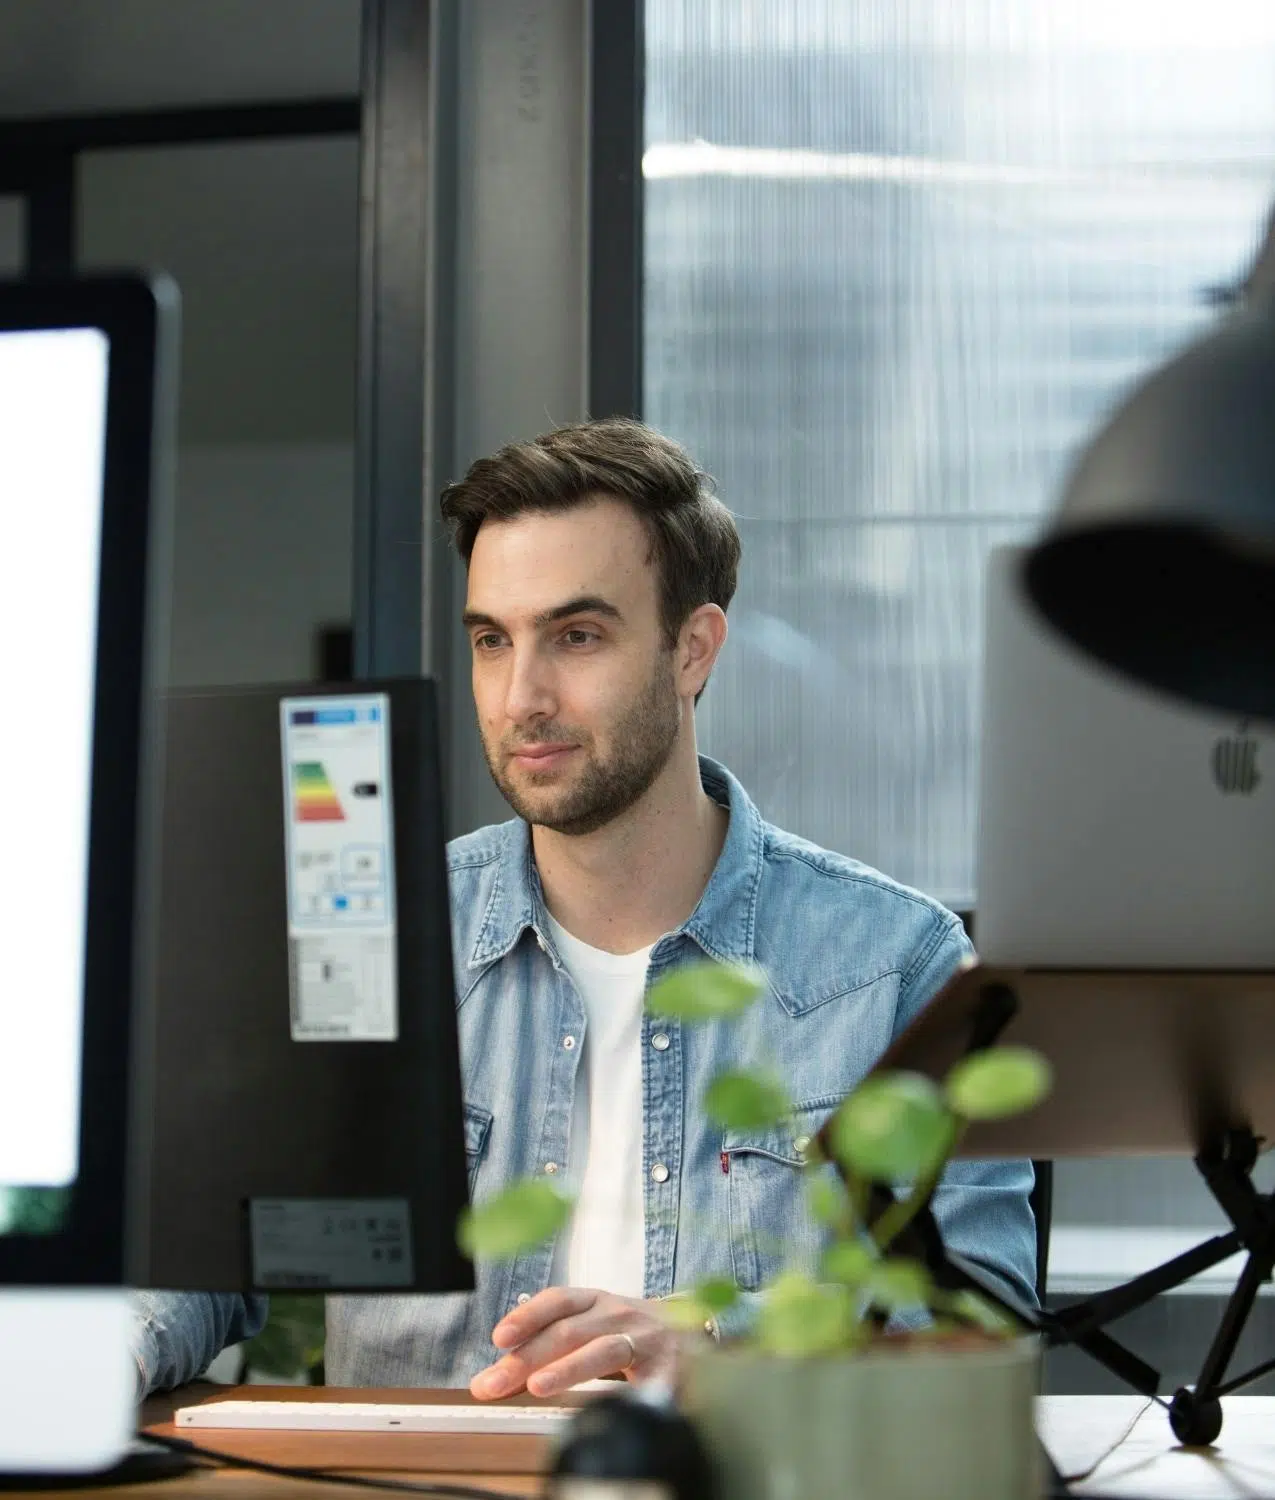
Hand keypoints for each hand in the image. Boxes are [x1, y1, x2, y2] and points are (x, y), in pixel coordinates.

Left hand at [469, 1287, 674, 1399]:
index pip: (557, 1301)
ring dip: (567, 1369)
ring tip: (538, 1386)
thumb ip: (554, 1346)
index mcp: (596, 1301)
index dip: (527, 1316)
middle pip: (569, 1330)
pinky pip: (643, 1382)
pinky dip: (623, 1395)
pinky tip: (604, 1411)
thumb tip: (504, 1373)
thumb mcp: (594, 1326)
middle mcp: (618, 1313)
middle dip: (527, 1358)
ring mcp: (642, 1338)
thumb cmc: (633, 1333)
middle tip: (494, 1383)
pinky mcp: (667, 1367)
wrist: (695, 1333)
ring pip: (602, 1350)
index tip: (499, 1338)